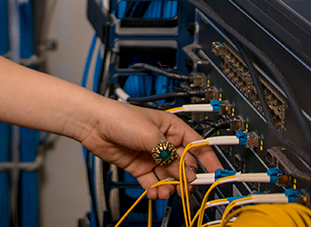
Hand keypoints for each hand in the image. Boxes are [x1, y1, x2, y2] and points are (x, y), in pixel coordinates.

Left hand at [78, 100, 221, 199]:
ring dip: (170, 186)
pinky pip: (153, 182)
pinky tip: (155, 193)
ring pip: (169, 176)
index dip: (208, 159)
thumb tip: (185, 172)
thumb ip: (170, 156)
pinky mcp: (139, 166)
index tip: (216, 173)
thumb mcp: (151, 136)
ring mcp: (151, 156)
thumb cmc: (121, 118)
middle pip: (183, 164)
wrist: (94, 124)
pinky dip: (155, 189)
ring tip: (166, 191)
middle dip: (185, 177)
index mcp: (172, 129)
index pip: (197, 145)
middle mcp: (164, 143)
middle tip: (184, 187)